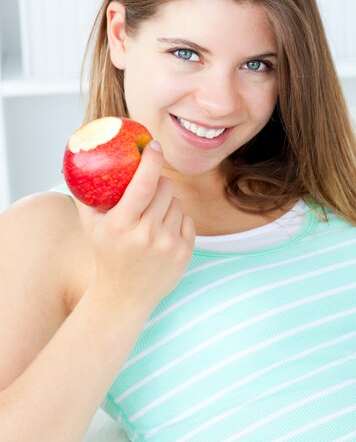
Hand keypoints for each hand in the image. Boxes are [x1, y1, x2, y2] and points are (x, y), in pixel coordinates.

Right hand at [75, 141, 195, 311]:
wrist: (125, 296)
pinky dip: (177, 218)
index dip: (151, 161)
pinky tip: (162, 231)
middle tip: (148, 187)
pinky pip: (187, 218)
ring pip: (178, 201)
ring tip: (152, 217)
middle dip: (158, 181)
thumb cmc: (106, 253)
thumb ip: (86, 194)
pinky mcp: (184, 253)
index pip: (142, 185)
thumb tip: (81, 160)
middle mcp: (146, 235)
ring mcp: (167, 245)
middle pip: (165, 187)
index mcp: (120, 226)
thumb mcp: (91, 225)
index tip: (153, 145)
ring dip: (167, 202)